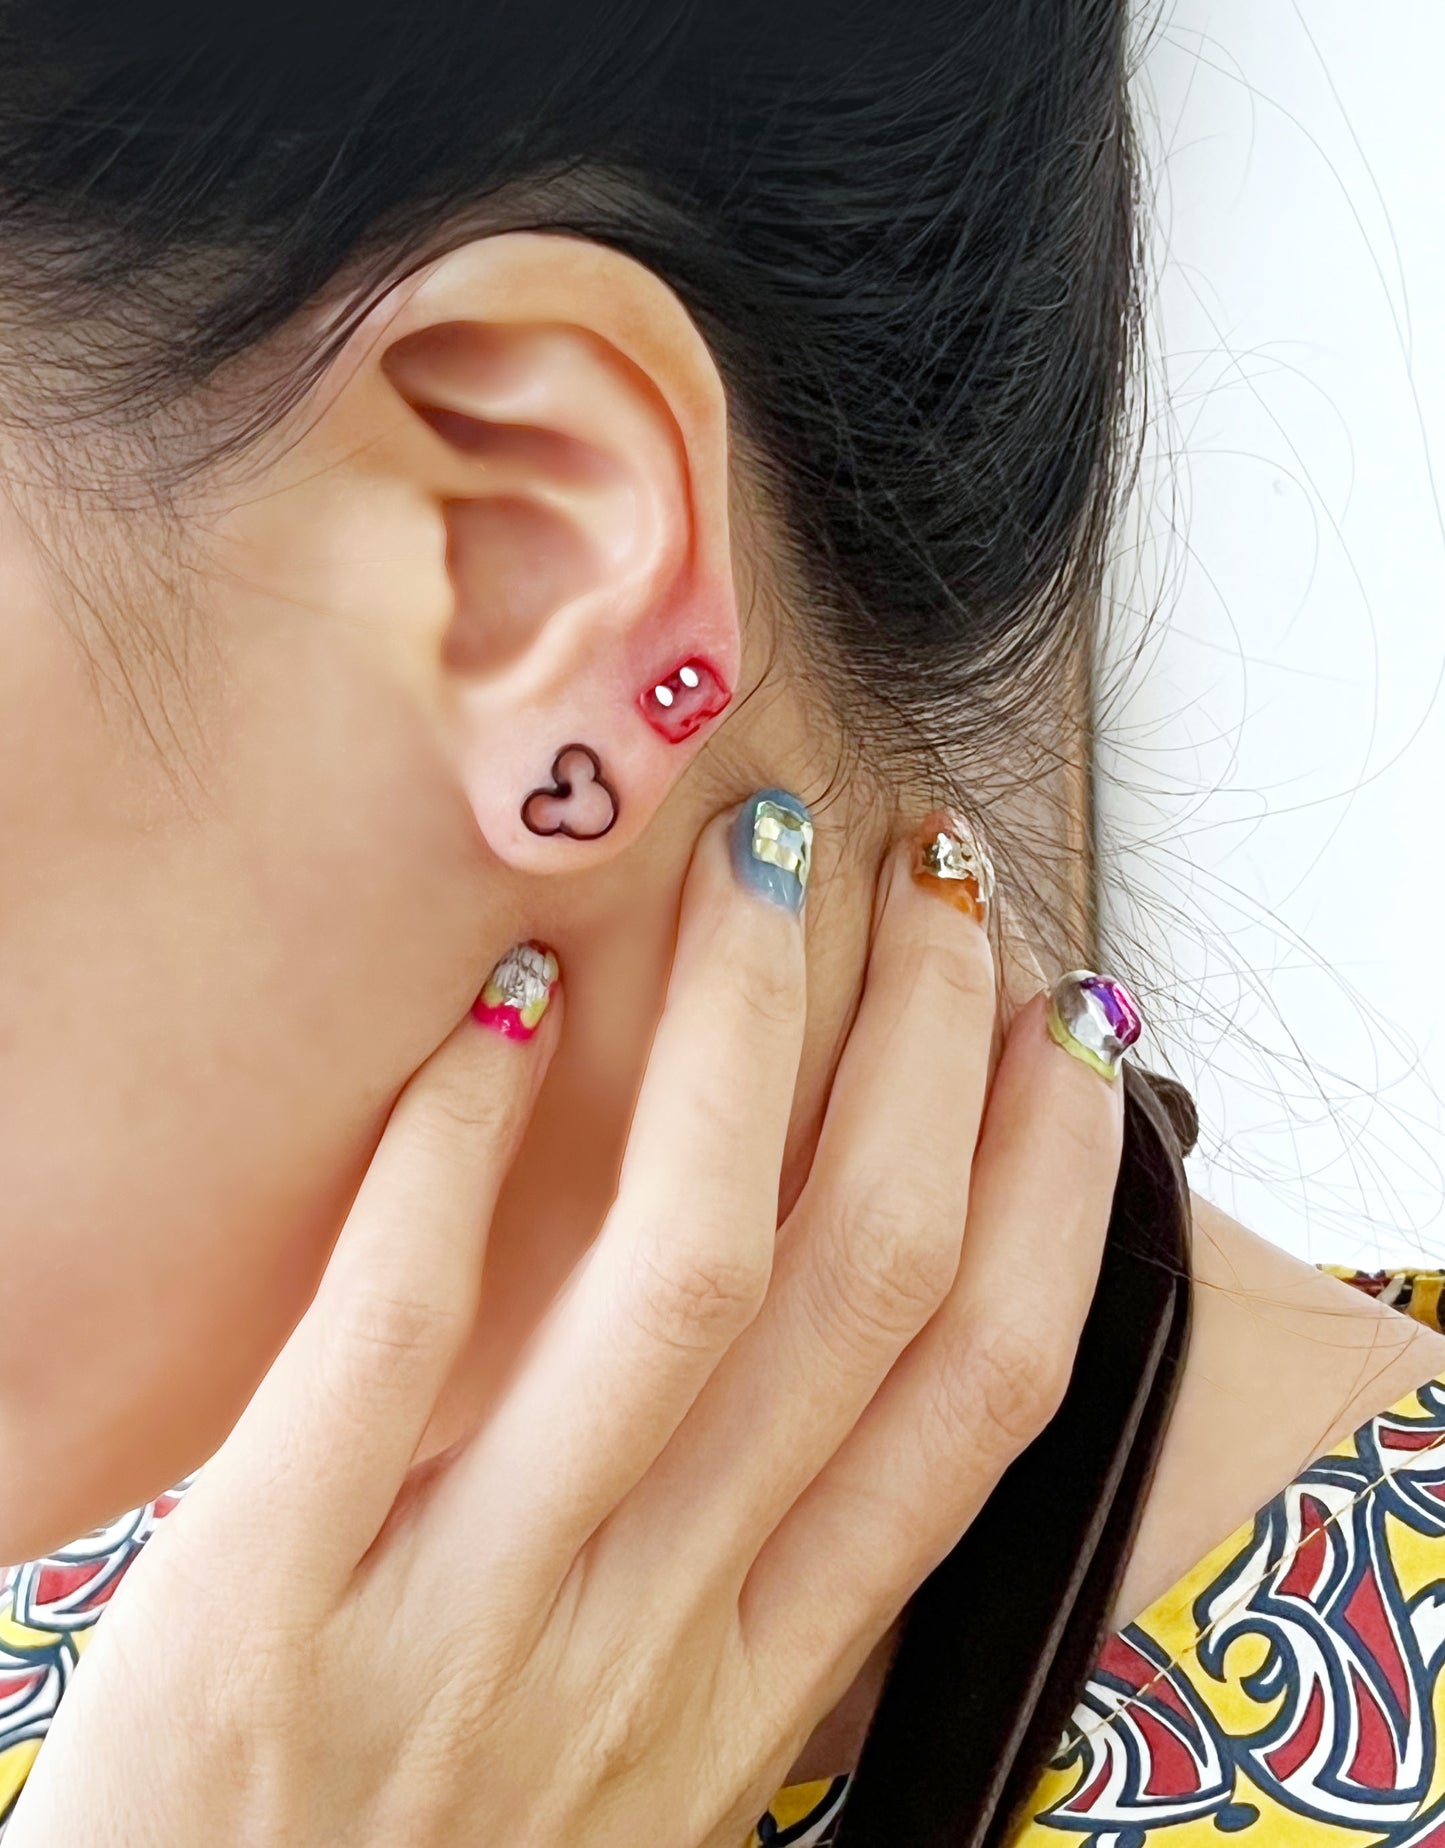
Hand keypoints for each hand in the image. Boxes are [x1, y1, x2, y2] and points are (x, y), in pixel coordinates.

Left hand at [6, 797, 1124, 1847]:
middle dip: (926, 1050)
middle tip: (931, 881)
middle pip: (863, 1289)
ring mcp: (474, 1623)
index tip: (1064, 1041)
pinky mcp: (271, 1608)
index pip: (974, 1398)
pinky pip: (398, 1331)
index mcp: (754, 1675)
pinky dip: (464, 1150)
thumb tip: (807, 1364)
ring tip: (753, 869)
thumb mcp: (644, 1762)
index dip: (1051, 1192)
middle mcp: (656, 1640)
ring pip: (683, 1278)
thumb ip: (730, 1580)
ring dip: (739, 1040)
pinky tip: (503, 1014)